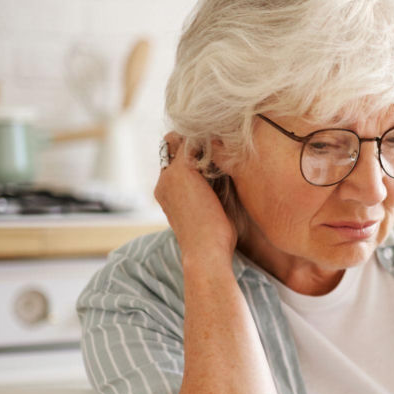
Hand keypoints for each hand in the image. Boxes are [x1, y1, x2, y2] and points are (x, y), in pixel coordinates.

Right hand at [154, 134, 237, 264]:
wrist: (206, 253)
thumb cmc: (216, 241)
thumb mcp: (213, 212)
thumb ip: (214, 192)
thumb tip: (230, 177)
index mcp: (168, 193)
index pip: (175, 162)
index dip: (195, 155)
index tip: (219, 156)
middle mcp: (164, 182)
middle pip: (174, 148)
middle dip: (197, 144)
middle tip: (224, 146)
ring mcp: (170, 175)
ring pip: (180, 141)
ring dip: (202, 141)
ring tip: (226, 146)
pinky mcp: (182, 170)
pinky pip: (190, 141)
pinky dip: (208, 141)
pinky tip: (227, 148)